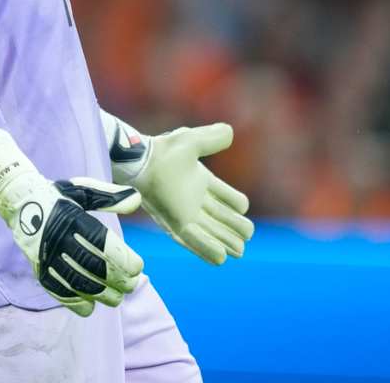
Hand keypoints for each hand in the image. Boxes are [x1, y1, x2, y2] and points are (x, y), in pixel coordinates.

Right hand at [0, 129, 144, 316]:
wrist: (20, 201)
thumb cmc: (58, 196)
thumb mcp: (84, 190)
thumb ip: (110, 198)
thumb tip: (138, 199)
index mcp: (72, 218)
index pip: (102, 244)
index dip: (123, 259)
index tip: (138, 267)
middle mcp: (58, 238)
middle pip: (92, 266)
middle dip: (116, 279)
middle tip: (132, 285)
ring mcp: (47, 255)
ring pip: (76, 281)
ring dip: (100, 294)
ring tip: (116, 298)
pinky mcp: (38, 268)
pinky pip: (56, 289)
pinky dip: (73, 301)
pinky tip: (90, 307)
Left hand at [119, 123, 253, 264]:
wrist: (142, 163)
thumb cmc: (162, 152)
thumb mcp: (192, 141)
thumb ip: (212, 138)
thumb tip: (230, 132)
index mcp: (199, 181)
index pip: (223, 195)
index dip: (235, 202)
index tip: (243, 207)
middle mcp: (193, 200)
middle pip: (220, 217)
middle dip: (234, 227)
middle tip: (248, 234)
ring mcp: (186, 214)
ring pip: (211, 232)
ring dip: (225, 241)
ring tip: (239, 251)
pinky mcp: (177, 224)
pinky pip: (195, 240)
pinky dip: (208, 249)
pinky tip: (221, 258)